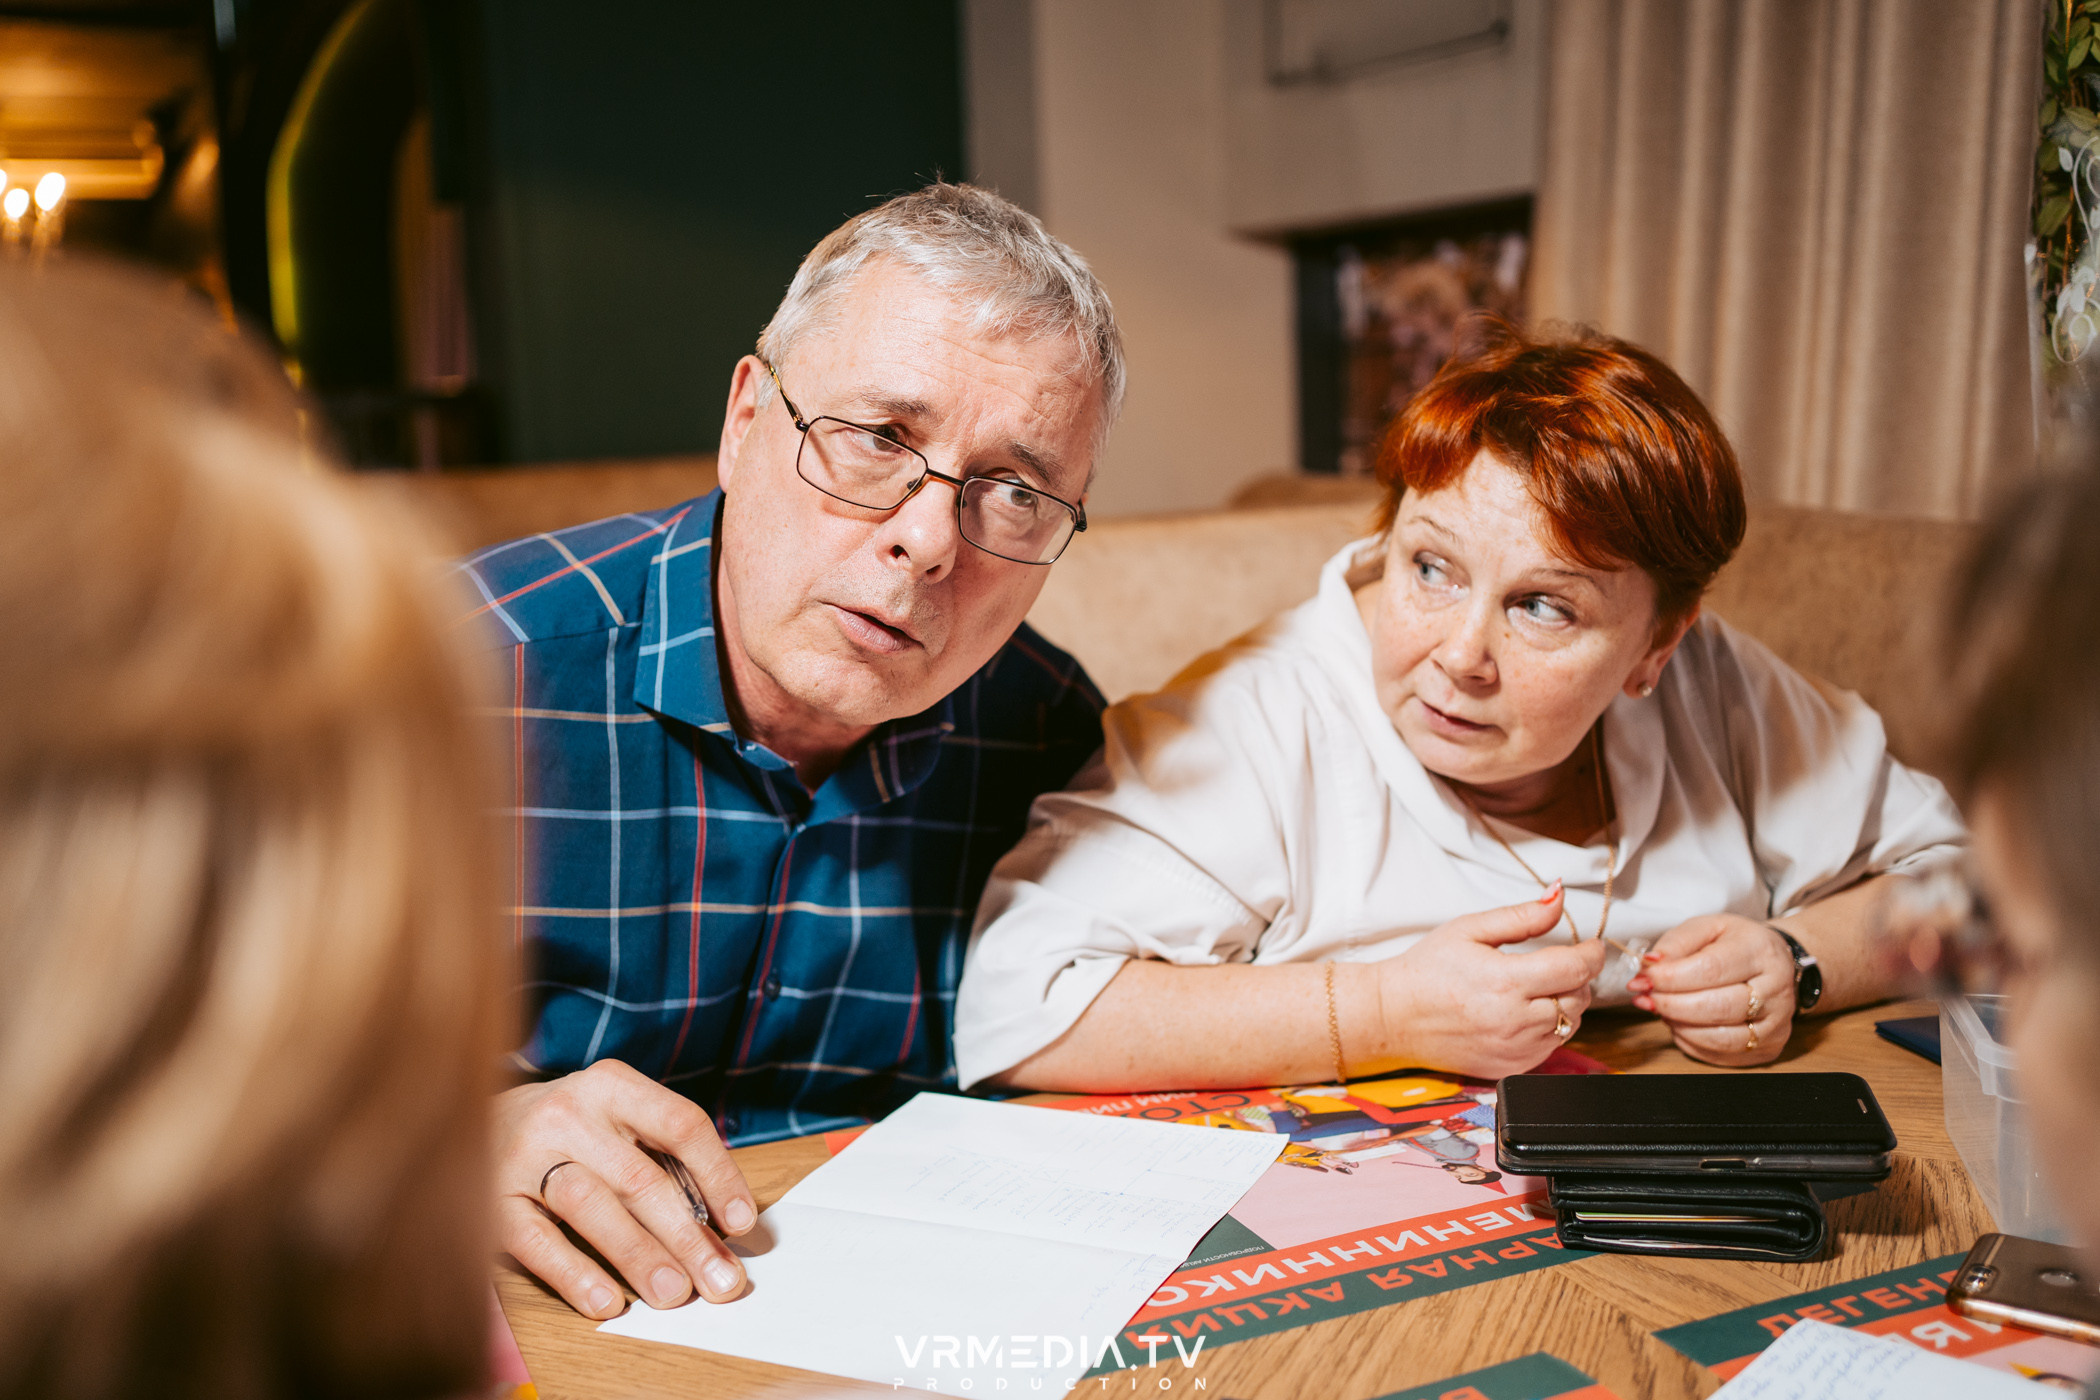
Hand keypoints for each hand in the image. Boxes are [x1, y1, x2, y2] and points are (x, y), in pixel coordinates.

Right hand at [495, 1059, 758, 1318]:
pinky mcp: (492, 1198)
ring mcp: (525, 1154)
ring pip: (592, 1205)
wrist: (471, 1119)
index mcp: (612, 1085)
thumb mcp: (617, 1122)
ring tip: (674, 1294)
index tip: (743, 1224)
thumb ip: (664, 1161)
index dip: (718, 1175)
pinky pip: (537, 1240)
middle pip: (639, 1177)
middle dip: (687, 1235)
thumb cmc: (570, 1131)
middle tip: (721, 1280)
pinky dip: (575, 1274)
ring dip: (638, 1254)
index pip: (680, 1124)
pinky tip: (607, 1302)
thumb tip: (723, 1228)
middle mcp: (568, 1112)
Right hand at [1377, 883, 1611, 1079]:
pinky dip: (1549, 1029)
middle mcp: (1514, 1020)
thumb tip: (1558, 896)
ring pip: (1570, 1025)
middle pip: (1579, 997)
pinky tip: (1525, 1014)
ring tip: (1539, 989)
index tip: (1590, 946)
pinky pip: (1551, 1048)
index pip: (1575, 969)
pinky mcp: (1511, 1067)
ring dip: (1566, 1003)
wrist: (1394, 1017)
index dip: (1591, 954)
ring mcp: (1514, 1049)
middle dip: (1577, 977)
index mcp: (1505, 980)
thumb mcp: (1470, 929)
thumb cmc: (1426, 970)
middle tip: (1557, 964)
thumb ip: (1521, 916)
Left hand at [1630, 915, 1795, 1065]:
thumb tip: (1649, 966)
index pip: (1711, 969)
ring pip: (1721, 1038)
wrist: (1774, 963)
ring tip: (1662, 1010)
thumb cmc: (1734, 944)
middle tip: (1645, 998)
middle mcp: (1776, 988)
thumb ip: (1675, 944)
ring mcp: (1777, 1022)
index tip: (1642, 980)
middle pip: (1717, 1007)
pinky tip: (1680, 1024)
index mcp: (1760, 950)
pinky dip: (1692, 1042)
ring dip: (1680, 1027)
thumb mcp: (1705, 928)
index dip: (1670, 979)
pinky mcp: (1770, 1047)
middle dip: (1671, 1005)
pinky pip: (1722, 1055)